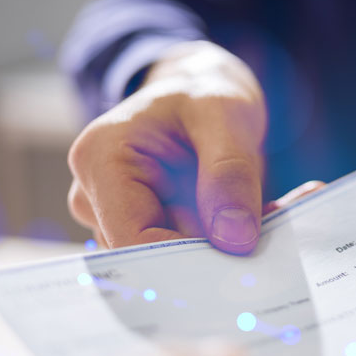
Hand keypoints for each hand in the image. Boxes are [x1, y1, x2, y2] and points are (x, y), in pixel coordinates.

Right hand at [68, 41, 267, 253]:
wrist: (199, 92)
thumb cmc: (204, 93)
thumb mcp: (225, 115)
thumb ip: (229, 174)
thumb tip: (234, 239)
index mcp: (100, 160)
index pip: (132, 240)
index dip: (184, 262)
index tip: (238, 263)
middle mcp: (93, 194)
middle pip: (147, 256)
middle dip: (207, 254)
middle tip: (262, 235)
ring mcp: (111, 216)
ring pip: (166, 261)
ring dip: (215, 250)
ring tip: (255, 216)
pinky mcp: (137, 229)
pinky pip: (177, 254)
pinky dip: (215, 245)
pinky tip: (242, 221)